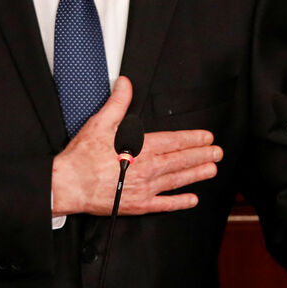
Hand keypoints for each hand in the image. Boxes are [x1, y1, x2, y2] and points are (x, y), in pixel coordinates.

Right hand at [51, 76, 221, 215]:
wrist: (68, 185)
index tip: (207, 138)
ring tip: (211, 170)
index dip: (193, 139)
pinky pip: (164, 204)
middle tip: (217, 153)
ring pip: (177, 180)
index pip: (174, 141)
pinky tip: (192, 199)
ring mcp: (144, 188)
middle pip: (181, 160)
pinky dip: (179, 202)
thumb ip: (118, 103)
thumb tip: (125, 83)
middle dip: (201, 155)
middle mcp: (147, 168)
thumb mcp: (100, 123)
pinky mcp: (138, 204)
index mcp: (140, 147)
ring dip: (196, 174)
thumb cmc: (82, 157)